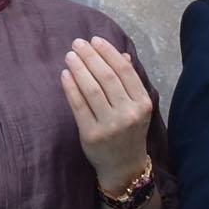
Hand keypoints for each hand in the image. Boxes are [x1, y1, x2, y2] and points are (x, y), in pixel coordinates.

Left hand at [61, 35, 154, 195]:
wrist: (125, 168)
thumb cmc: (130, 133)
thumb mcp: (138, 108)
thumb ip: (130, 82)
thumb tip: (122, 54)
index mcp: (143, 104)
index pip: (125, 71)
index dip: (108, 52)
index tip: (95, 40)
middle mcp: (129, 113)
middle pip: (107, 77)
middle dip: (91, 56)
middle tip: (78, 43)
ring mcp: (110, 125)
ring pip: (92, 89)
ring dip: (79, 68)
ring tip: (70, 56)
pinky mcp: (92, 135)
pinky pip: (79, 105)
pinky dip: (70, 87)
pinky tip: (65, 74)